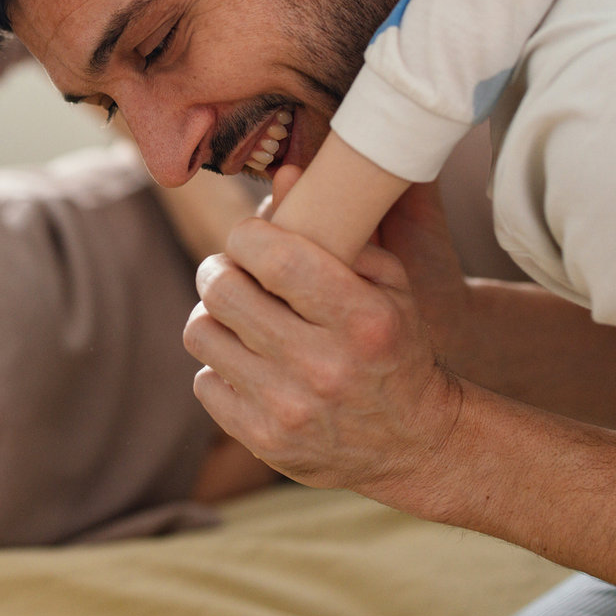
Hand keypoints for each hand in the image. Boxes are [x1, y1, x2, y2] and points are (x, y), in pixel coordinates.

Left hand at [184, 212, 460, 500]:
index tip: (250, 235)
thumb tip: (282, 173)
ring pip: (202, 333)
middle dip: (220, 270)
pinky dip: (220, 366)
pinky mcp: (263, 442)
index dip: (246, 235)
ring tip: (238, 317)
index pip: (273, 258)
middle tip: (232, 271)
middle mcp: (324, 367)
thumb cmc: (395, 347)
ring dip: (215, 317)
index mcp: (361, 320)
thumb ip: (339, 229)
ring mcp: (289, 409)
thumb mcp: (390, 284)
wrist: (414, 441)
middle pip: (224, 292)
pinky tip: (249, 363)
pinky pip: (204, 382)